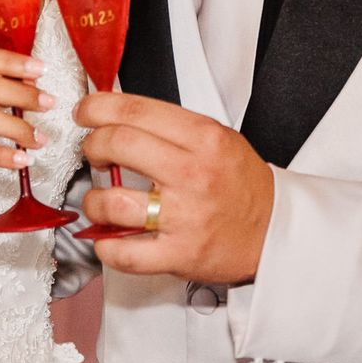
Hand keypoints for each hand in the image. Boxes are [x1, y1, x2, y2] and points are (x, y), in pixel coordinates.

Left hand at [73, 91, 273, 284]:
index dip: (97, 108)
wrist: (275, 230)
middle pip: (118, 144)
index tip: (85, 112)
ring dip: (93, 200)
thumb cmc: (242, 185)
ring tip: (99, 201)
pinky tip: (106, 238)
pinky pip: (125, 253)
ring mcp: (185, 216)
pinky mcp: (179, 254)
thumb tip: (119, 114)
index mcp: (204, 138)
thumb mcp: (219, 138)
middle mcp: (193, 174)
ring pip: (113, 201)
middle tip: (94, 152)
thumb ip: (172, 127)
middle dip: (93, 146)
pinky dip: (105, 246)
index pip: (135, 111)